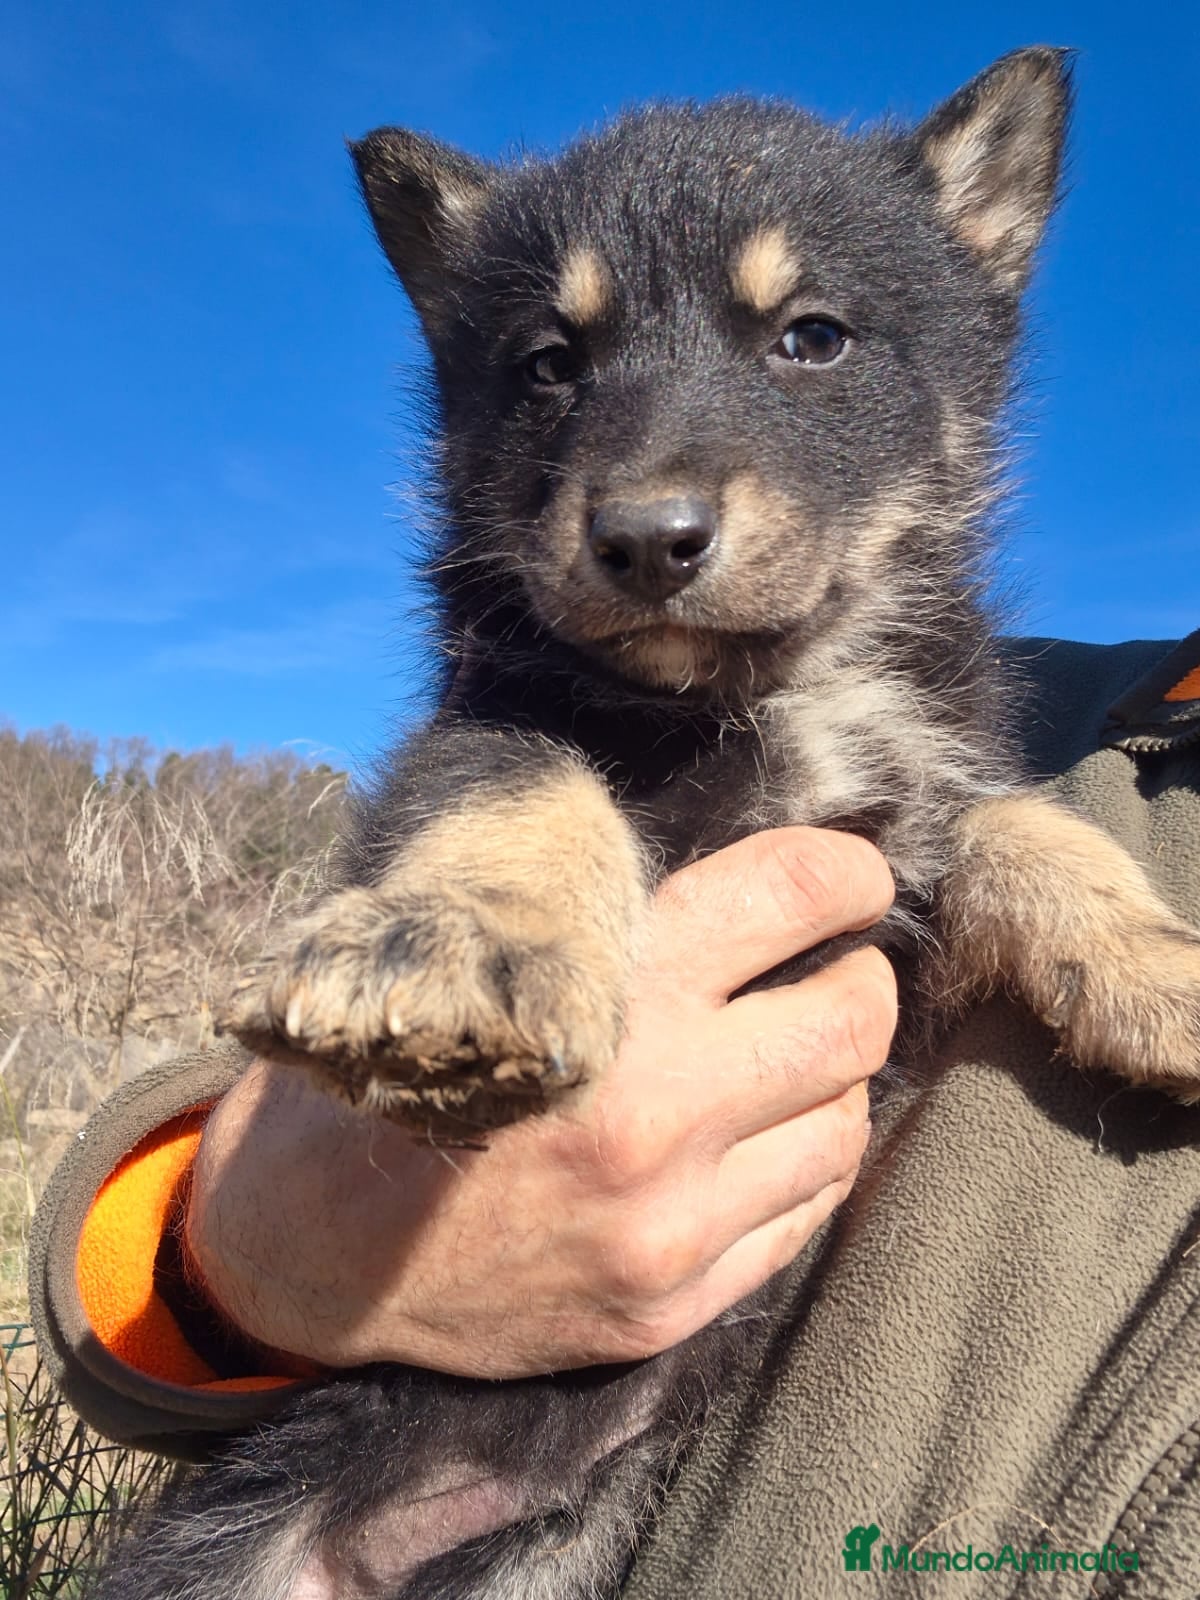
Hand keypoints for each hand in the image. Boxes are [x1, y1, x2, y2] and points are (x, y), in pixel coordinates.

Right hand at [186, 827, 896, 1377]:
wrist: (307, 1249)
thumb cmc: (388, 1073)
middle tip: (833, 968)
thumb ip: (597, 922)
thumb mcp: (471, 958)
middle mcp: (655, 1110)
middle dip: (860, 977)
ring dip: (834, 1080)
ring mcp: (669, 1223)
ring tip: (791, 1061)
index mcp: (602, 996)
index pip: (793, 894)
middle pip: (854, 1018)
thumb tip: (733, 877)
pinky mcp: (669, 1307)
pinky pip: (802, 1218)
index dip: (849, 873)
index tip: (855, 879)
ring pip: (845, 1124)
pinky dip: (800, 1165)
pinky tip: (762, 1142)